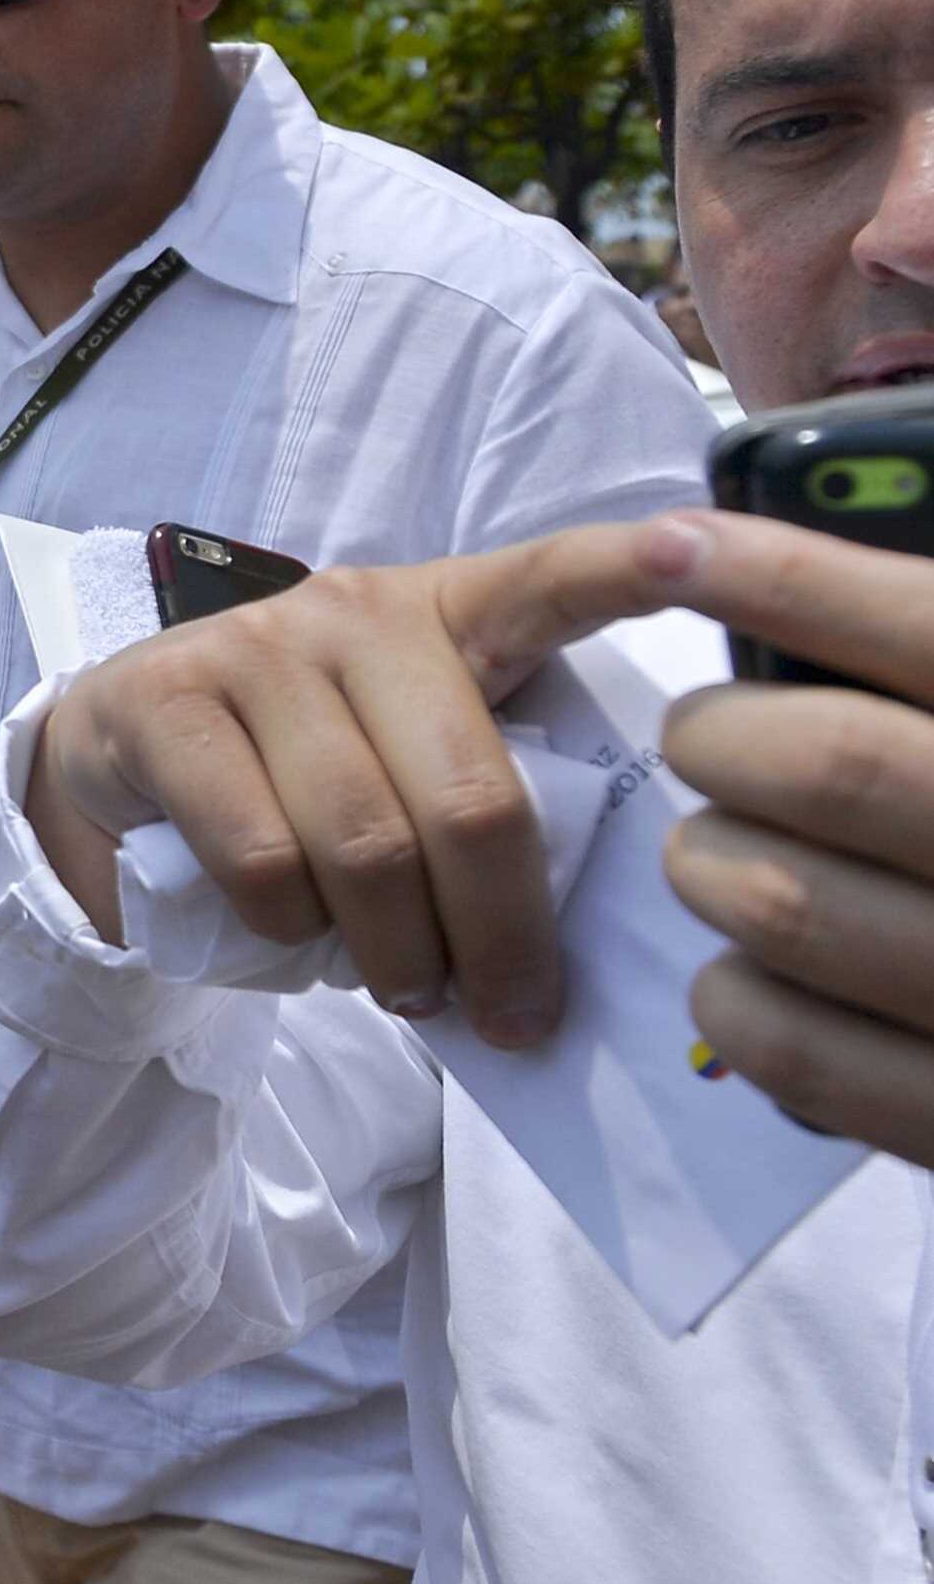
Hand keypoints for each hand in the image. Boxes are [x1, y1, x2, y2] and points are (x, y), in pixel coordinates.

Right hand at [24, 517, 707, 1043]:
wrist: (116, 752)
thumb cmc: (299, 776)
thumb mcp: (401, 761)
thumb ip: (476, 803)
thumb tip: (545, 962)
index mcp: (448, 611)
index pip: (552, 577)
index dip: (632, 565)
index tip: (705, 553)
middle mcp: (355, 608)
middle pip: (468, 793)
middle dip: (501, 934)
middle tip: (511, 1017)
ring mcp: (254, 646)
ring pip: (363, 843)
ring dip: (394, 953)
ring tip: (403, 993)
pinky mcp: (165, 698)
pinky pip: (259, 856)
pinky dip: (289, 929)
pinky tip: (294, 936)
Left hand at [640, 510, 933, 1162]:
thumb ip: (933, 665)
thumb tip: (800, 569)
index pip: (933, 630)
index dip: (785, 575)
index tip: (675, 546)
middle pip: (829, 764)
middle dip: (726, 735)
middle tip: (711, 738)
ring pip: (777, 900)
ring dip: (711, 860)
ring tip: (732, 850)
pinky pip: (776, 1036)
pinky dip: (727, 990)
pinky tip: (752, 965)